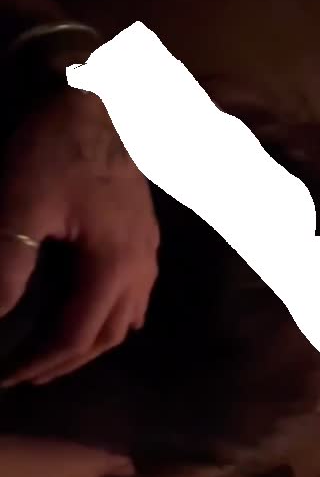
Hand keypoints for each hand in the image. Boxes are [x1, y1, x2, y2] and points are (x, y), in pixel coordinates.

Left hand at [0, 87, 158, 384]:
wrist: (100, 99)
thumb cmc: (57, 148)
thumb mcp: (20, 203)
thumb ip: (8, 265)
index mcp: (112, 265)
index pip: (76, 336)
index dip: (38, 363)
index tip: (5, 376)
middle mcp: (139, 269)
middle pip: (106, 337)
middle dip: (65, 362)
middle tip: (25, 373)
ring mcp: (148, 253)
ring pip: (126, 321)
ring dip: (91, 343)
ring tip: (57, 352)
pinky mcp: (146, 237)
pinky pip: (137, 296)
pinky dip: (113, 317)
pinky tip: (98, 311)